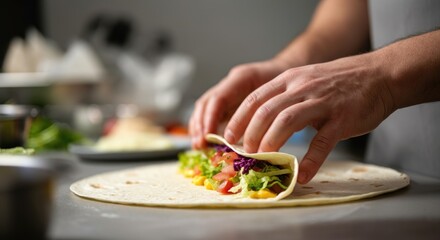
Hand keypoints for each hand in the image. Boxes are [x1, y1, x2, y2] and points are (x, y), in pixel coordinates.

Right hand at [189, 59, 288, 148]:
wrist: (293, 71)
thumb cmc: (291, 84)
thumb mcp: (285, 95)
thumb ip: (271, 111)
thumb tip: (259, 138)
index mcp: (243, 77)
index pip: (219, 98)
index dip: (211, 118)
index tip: (208, 137)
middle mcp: (232, 82)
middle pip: (207, 102)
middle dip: (201, 124)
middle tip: (199, 144)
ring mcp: (229, 90)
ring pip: (206, 107)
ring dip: (200, 126)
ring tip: (198, 146)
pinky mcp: (230, 100)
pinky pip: (212, 112)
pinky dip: (206, 126)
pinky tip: (205, 141)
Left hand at [224, 52, 394, 183]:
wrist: (378, 75)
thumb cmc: (338, 83)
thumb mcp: (305, 80)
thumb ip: (284, 97)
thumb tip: (260, 122)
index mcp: (289, 79)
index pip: (254, 98)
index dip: (238, 119)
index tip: (228, 136)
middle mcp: (301, 87)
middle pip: (265, 111)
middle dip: (250, 134)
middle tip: (246, 152)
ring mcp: (321, 102)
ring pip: (287, 121)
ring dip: (271, 142)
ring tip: (264, 158)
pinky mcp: (341, 118)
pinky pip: (322, 142)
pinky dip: (310, 160)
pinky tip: (303, 174)